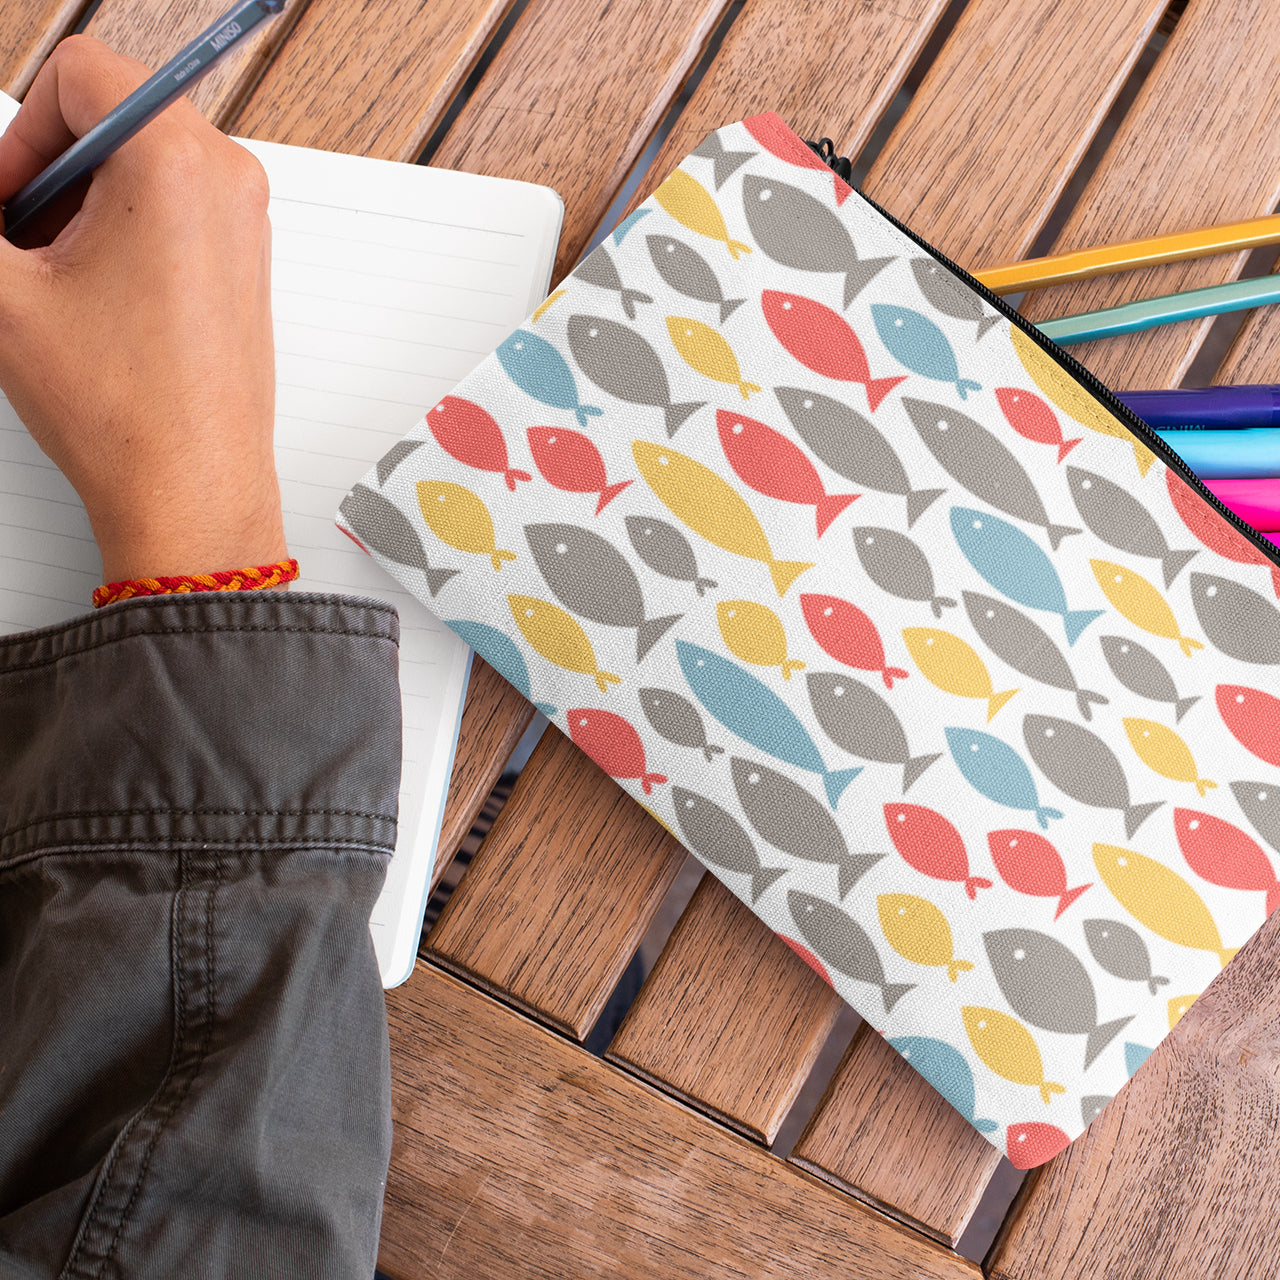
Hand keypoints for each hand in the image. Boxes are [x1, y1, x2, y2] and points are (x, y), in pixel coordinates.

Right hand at [0, 35, 286, 583]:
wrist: (191, 493)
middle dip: (46, 174)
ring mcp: (245, 228)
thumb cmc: (126, 410)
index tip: (1, 196)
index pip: (80, 73)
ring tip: (54, 283)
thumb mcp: (1, 292)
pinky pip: (170, 213)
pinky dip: (118, 236)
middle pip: (111, 120)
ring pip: (138, 170)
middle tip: (18, 242)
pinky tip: (91, 299)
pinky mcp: (244, 268)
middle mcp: (229, 184)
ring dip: (78, 210)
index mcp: (179, 162)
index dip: (19, 133)